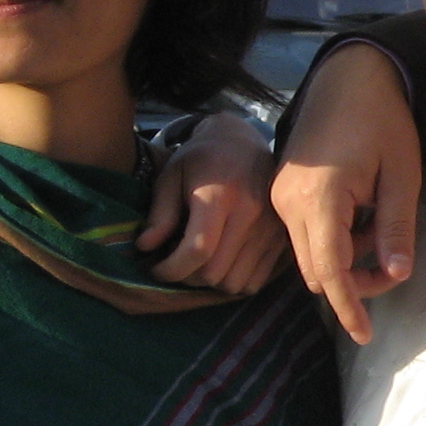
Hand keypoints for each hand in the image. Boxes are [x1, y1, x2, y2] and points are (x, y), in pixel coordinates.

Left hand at [137, 114, 285, 291]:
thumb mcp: (171, 176)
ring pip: (236, 283)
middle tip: (174, 265)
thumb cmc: (201, 159)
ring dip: (211, 283)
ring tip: (197, 265)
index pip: (198, 249)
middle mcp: (251, 214)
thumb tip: (145, 248)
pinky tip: (221, 264)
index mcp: (221, 196)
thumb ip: (160, 213)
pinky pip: (255, 281)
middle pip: (216, 272)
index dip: (171, 269)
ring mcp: (270, 229)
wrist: (243, 142)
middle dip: (187, 277)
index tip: (154, 269)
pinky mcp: (280, 240)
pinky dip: (233, 282)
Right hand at [271, 43, 421, 342]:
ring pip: (309, 255)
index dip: (348, 307)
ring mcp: (279, 196)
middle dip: (354, 282)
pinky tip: (362, 214)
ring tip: (381, 222)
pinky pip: (305, 234)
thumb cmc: (382, 121)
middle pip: (316, 270)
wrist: (349, 78)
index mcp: (319, 197)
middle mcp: (287, 201)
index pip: (329, 271)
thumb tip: (396, 275)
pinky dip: (334, 239)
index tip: (364, 335)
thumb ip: (397, 228)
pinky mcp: (281, 192)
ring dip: (345, 259)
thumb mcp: (402, 176)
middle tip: (394, 262)